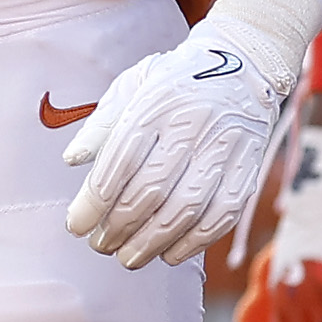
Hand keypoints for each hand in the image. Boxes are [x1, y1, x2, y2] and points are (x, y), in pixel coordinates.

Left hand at [63, 0, 320, 266]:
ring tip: (128, 257)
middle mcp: (193, 125)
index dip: (93, 203)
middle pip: (151, 191)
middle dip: (119, 228)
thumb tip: (72, 160)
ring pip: (186, 210)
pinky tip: (170, 254)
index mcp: (156, 104)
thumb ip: (101, 123)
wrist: (245, 64)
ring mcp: (225, 148)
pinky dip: (193, 243)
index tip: (76, 226)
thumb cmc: (176, 81)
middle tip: (101, 245)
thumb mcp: (133, 84)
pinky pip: (222, 217)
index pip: (119, 163)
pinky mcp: (249, 169)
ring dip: (152, 243)